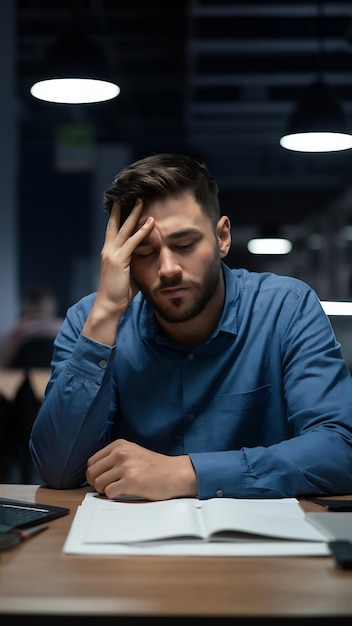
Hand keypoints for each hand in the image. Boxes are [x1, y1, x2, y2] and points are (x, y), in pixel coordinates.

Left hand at [86, 439, 197, 500]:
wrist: (175, 473)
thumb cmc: (156, 466)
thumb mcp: (133, 452)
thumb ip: (116, 457)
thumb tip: (95, 472)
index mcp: (119, 445)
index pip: (92, 461)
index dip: (94, 473)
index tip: (100, 479)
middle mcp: (120, 453)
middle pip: (92, 472)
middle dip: (96, 483)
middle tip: (106, 488)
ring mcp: (125, 467)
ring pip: (98, 484)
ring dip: (105, 491)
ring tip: (117, 489)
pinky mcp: (130, 481)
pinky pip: (109, 493)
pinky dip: (114, 496)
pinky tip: (124, 493)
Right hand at [96, 198, 153, 315]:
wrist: (108, 306)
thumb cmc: (118, 295)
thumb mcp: (127, 277)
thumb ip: (133, 267)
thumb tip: (144, 264)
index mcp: (109, 253)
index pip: (114, 231)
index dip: (118, 217)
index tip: (123, 205)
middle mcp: (108, 251)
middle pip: (116, 225)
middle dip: (123, 209)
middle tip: (130, 195)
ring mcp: (112, 255)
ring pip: (124, 229)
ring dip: (134, 214)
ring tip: (142, 201)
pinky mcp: (119, 261)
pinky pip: (132, 242)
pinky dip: (142, 231)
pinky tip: (150, 222)